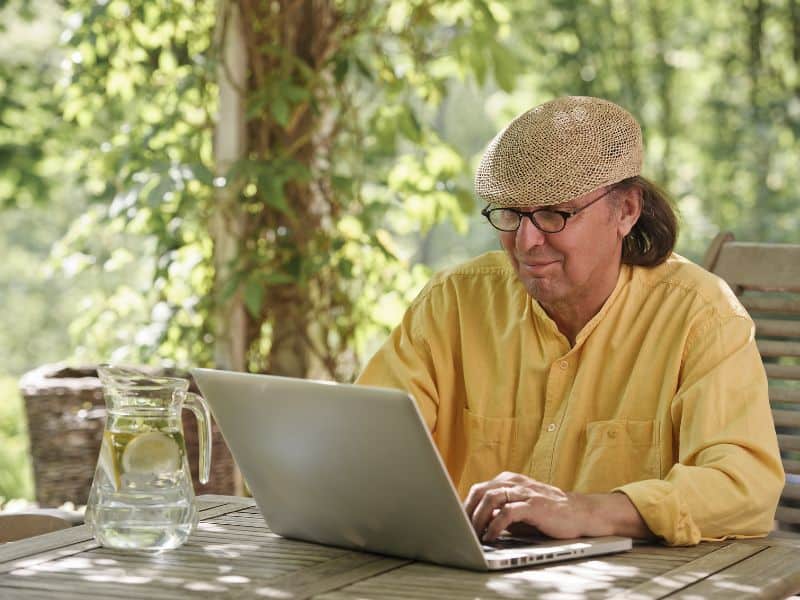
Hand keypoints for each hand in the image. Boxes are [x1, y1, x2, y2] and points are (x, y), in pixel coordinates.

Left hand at [463, 471, 652, 541]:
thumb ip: (499, 511)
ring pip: (491, 499)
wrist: (581, 513)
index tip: (456, 522)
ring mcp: (524, 492)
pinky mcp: (534, 505)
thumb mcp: (519, 509)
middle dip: (467, 512)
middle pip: (480, 492)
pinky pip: (508, 512)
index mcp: (508, 481)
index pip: (478, 489)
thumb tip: (475, 522)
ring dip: (479, 519)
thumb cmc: (548, 513)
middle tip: (462, 530)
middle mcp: (514, 482)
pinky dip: (496, 525)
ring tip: (474, 535)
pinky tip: (492, 536)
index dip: (465, 506)